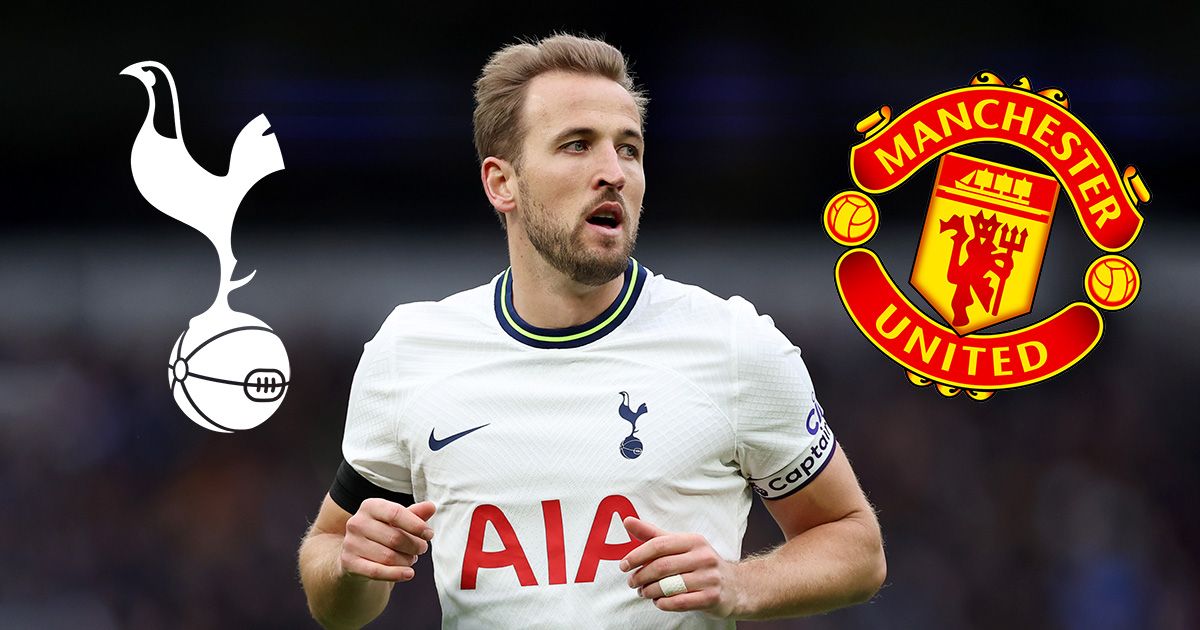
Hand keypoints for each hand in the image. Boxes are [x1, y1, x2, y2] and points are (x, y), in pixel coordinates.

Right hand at [339, 498, 435, 582]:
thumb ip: (415, 514)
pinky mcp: (349, 562)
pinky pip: (376, 572)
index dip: (416, 525)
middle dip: (414, 546)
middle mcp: (356, 522)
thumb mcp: (398, 521)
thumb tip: (431, 507)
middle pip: (394, 537)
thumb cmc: (383, 532)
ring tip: (411, 559)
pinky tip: (409, 574)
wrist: (358, 553)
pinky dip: (396, 574)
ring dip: (406, 561)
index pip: (396, 513)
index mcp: (370, 506)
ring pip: (388, 557)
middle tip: (421, 549)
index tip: (429, 535)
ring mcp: (350, 543)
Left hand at [619, 516, 738, 617]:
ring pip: (669, 586)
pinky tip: (658, 602)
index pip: (659, 545)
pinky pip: (680, 602)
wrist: (736, 586)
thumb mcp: (680, 545)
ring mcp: (709, 577)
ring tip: (643, 592)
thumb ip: (653, 535)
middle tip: (632, 582)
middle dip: (641, 576)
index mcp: (693, 540)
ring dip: (650, 591)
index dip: (637, 555)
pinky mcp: (712, 597)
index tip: (624, 565)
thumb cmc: (700, 564)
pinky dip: (664, 603)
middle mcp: (703, 556)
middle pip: (662, 566)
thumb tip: (627, 521)